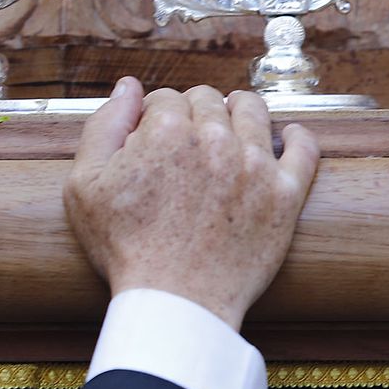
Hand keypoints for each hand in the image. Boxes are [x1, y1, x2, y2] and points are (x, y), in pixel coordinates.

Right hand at [63, 78, 320, 330]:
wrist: (175, 302)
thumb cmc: (123, 247)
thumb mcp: (84, 185)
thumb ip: (104, 126)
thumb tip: (127, 86)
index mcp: (165, 131)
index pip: (164, 98)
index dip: (153, 116)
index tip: (151, 139)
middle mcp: (214, 138)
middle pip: (208, 99)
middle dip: (192, 113)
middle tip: (183, 144)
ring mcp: (255, 165)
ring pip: (253, 111)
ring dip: (237, 112)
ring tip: (227, 133)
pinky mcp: (285, 195)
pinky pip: (305, 148)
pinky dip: (297, 136)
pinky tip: (288, 136)